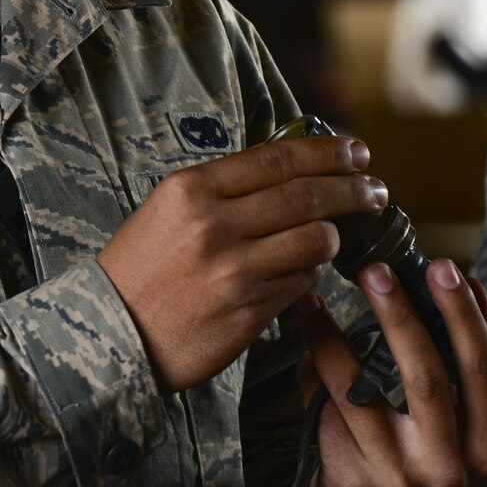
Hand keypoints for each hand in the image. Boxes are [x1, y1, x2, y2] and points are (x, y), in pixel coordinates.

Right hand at [97, 134, 384, 393]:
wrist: (110, 333)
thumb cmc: (141, 268)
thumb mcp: (168, 210)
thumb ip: (224, 189)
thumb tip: (292, 170)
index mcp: (192, 190)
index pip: (280, 158)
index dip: (329, 152)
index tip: (357, 152)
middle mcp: (215, 225)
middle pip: (307, 195)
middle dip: (353, 190)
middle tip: (376, 190)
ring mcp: (234, 271)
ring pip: (315, 241)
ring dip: (335, 236)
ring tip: (338, 235)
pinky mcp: (248, 312)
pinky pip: (302, 283)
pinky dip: (311, 274)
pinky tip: (305, 271)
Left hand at [294, 258, 486, 486]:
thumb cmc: (434, 458)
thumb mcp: (468, 422)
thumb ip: (469, 357)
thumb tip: (465, 282)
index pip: (485, 370)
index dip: (465, 317)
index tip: (446, 268)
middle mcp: (450, 467)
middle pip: (429, 379)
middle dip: (403, 316)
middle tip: (379, 270)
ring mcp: (400, 478)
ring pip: (368, 392)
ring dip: (337, 336)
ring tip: (318, 294)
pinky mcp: (356, 480)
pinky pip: (333, 408)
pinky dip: (319, 360)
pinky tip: (307, 327)